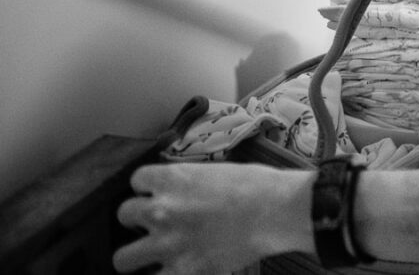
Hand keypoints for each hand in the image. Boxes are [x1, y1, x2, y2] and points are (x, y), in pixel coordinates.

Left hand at [114, 162, 307, 273]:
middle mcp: (161, 210)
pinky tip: (173, 272)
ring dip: (135, 257)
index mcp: (172, 179)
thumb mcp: (219, 171)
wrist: (278, 211)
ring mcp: (168, 243)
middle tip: (156, 224)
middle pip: (123, 215)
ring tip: (151, 256)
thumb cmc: (258, 185)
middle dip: (137, 219)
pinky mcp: (181, 270)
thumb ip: (191, 183)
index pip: (136, 180)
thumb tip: (184, 192)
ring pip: (122, 259)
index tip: (157, 192)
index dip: (148, 187)